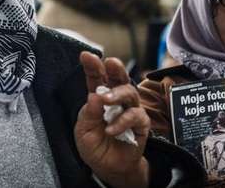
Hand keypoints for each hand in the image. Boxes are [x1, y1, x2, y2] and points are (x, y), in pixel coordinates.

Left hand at [75, 52, 149, 187]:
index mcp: (99, 97)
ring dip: (117, 94)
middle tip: (110, 63)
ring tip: (105, 101)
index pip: (97, 78)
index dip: (92, 66)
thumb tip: (94, 96)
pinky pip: (136, 116)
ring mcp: (130, 110)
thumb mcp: (84, 131)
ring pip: (130, 92)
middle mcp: (116, 100)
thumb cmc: (95, 146)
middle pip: (119, 78)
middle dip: (116, 68)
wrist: (108, 168)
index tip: (86, 55)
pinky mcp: (141, 124)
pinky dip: (122, 121)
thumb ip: (88, 114)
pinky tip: (111, 130)